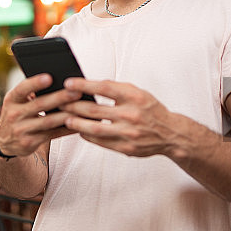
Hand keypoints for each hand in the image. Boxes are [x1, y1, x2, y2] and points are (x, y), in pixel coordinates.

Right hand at [0, 74, 83, 157]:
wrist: (5, 141)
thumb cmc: (18, 113)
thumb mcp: (17, 101)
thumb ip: (31, 92)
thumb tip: (59, 82)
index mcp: (11, 99)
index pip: (22, 89)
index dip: (35, 83)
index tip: (50, 77)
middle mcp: (14, 114)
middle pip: (40, 104)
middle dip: (60, 98)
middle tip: (76, 91)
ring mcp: (21, 130)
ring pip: (48, 121)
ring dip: (66, 115)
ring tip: (81, 108)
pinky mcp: (29, 143)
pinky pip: (52, 134)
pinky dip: (66, 129)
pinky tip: (78, 123)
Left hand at [61, 78, 211, 158]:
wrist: (170, 134)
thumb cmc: (150, 109)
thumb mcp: (137, 93)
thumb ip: (116, 89)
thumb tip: (88, 86)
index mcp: (134, 96)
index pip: (104, 88)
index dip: (84, 85)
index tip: (68, 83)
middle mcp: (131, 114)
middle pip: (95, 109)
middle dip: (74, 105)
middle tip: (60, 101)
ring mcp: (128, 133)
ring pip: (95, 128)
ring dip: (77, 123)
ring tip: (65, 118)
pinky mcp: (126, 147)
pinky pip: (101, 142)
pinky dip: (88, 136)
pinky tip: (80, 130)